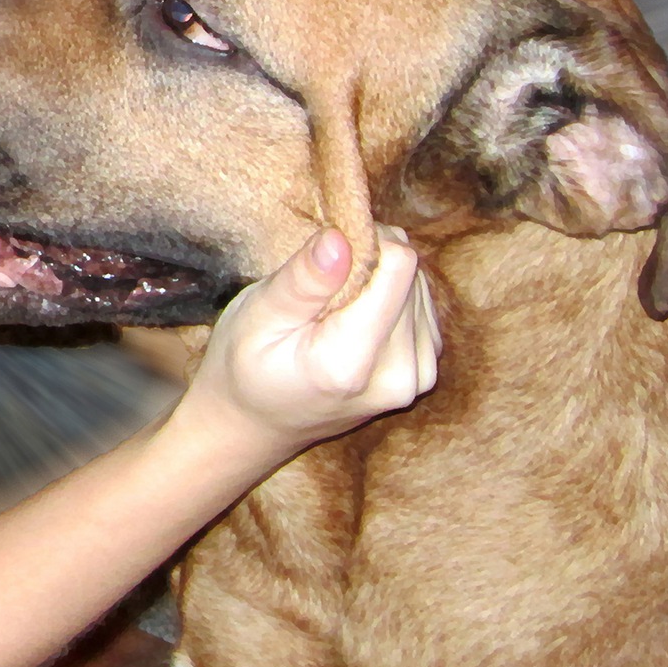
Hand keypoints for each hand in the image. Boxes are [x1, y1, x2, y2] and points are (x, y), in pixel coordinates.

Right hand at [174, 226, 436, 464]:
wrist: (254, 428)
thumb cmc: (243, 370)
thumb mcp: (255, 318)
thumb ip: (303, 281)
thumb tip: (341, 238)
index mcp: (351, 362)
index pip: (399, 266)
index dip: (362, 242)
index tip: (323, 256)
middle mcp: (398, 376)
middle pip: (411, 274)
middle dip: (370, 262)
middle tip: (321, 286)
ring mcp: (416, 380)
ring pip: (420, 287)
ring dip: (380, 282)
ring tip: (333, 307)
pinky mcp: (423, 375)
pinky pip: (422, 310)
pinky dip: (391, 303)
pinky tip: (353, 320)